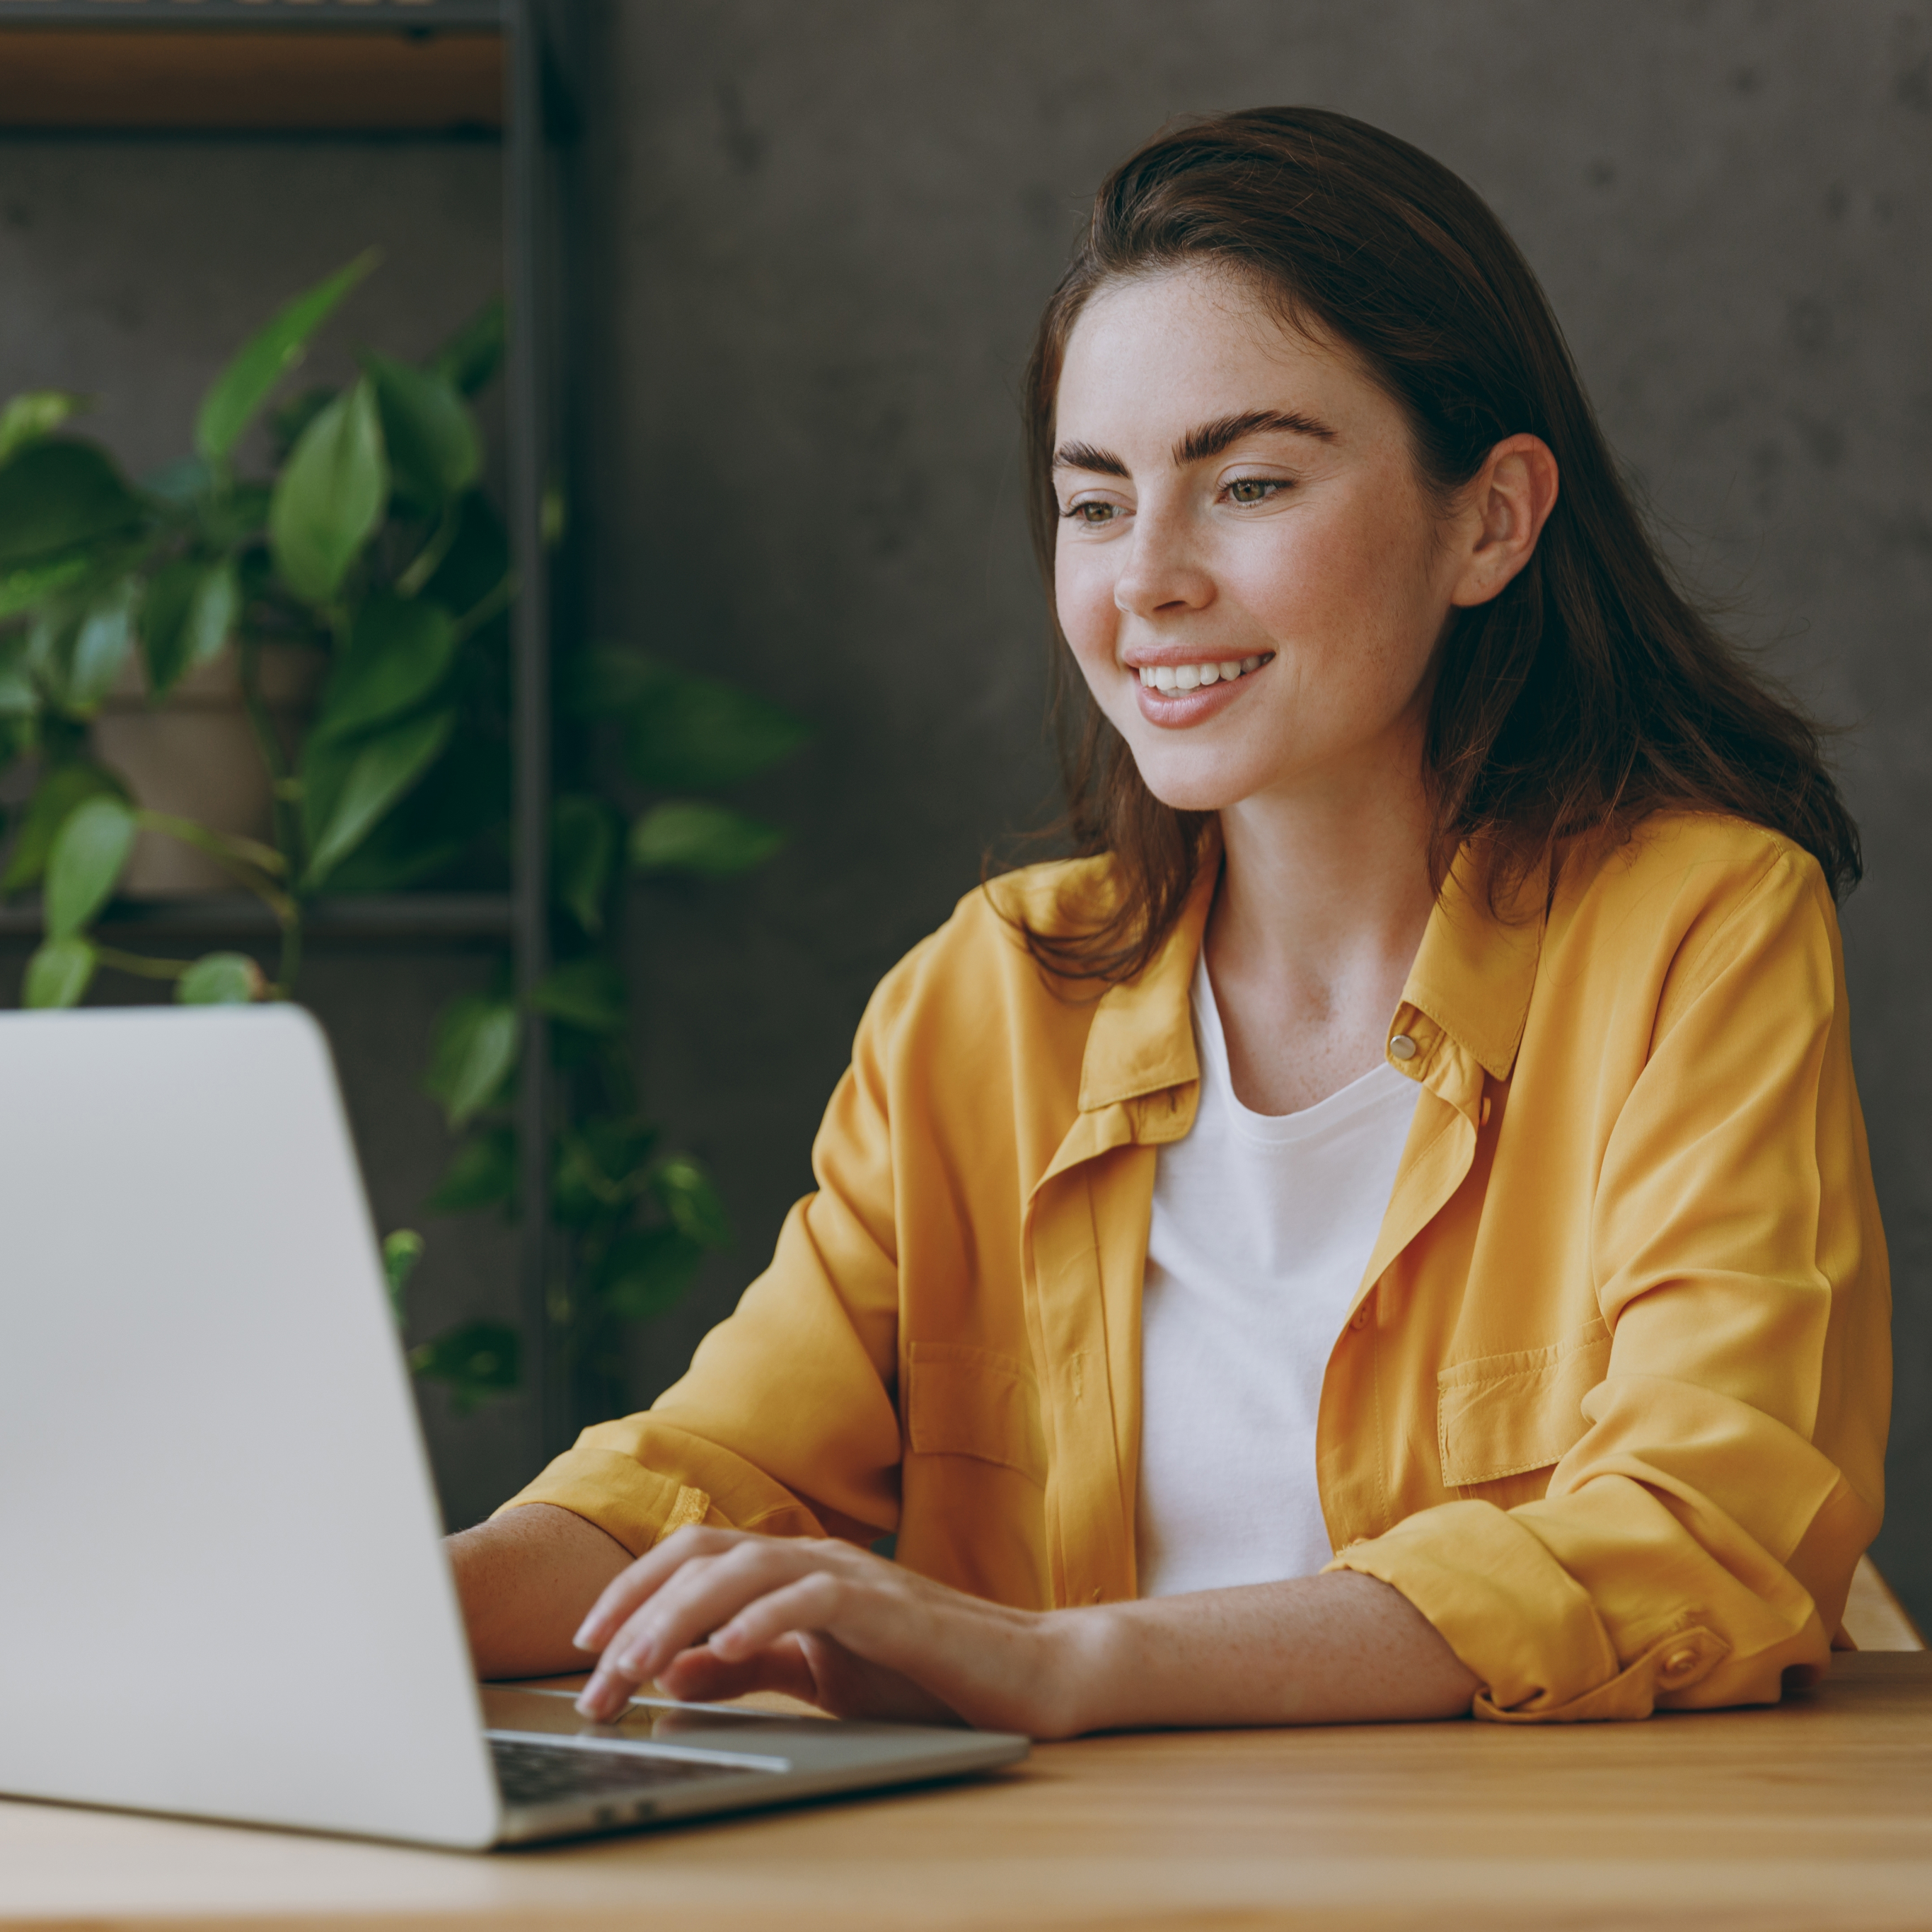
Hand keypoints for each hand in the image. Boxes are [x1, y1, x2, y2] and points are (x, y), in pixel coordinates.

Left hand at [570, 1527, 1076, 1733]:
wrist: (1024, 1674)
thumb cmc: (924, 1673)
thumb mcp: (819, 1677)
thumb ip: (752, 1669)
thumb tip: (677, 1675)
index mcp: (793, 1568)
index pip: (694, 1560)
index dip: (632, 1593)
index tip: (584, 1650)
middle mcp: (815, 1556)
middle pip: (704, 1554)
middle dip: (635, 1609)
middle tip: (590, 1672)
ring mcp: (854, 1575)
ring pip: (746, 1567)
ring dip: (680, 1615)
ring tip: (635, 1664)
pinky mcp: (890, 1607)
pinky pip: (814, 1597)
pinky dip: (765, 1617)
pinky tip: (726, 1647)